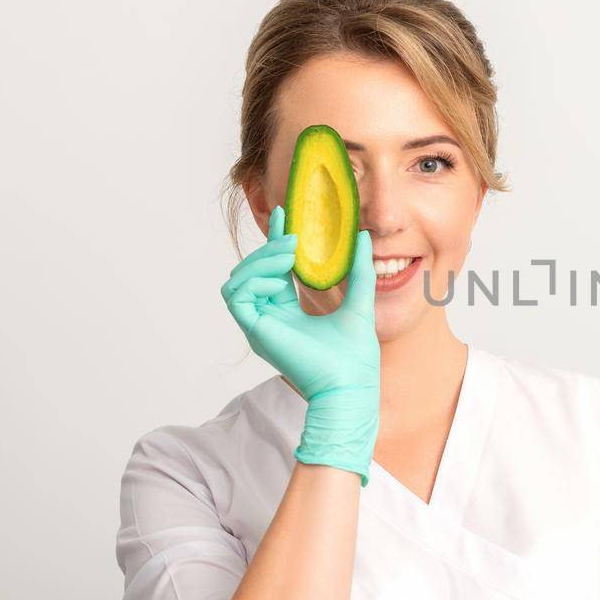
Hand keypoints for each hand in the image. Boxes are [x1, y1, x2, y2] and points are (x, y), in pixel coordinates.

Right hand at [219, 205, 381, 485]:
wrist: (352, 384)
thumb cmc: (355, 355)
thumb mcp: (359, 301)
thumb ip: (359, 271)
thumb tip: (363, 237)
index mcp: (288, 311)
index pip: (273, 269)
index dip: (274, 240)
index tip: (283, 215)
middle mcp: (269, 316)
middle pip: (253, 271)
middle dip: (268, 248)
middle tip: (293, 236)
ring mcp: (260, 324)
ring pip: (239, 279)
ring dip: (261, 260)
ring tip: (290, 252)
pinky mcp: (254, 330)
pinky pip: (236, 294)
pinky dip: (253, 276)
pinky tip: (280, 270)